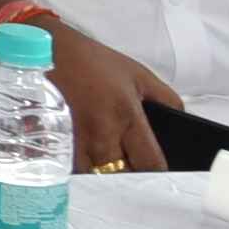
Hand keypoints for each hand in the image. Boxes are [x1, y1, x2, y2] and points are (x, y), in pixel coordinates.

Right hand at [40, 22, 183, 175]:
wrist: (45, 49)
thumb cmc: (92, 60)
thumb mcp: (138, 74)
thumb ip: (168, 99)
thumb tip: (183, 122)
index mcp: (126, 115)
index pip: (151, 164)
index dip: (157, 173)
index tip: (154, 170)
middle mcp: (100, 133)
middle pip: (121, 178)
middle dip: (128, 176)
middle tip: (128, 168)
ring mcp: (72, 141)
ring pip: (94, 178)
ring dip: (102, 175)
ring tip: (105, 165)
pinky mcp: (50, 143)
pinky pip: (70, 170)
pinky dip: (79, 169)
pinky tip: (81, 159)